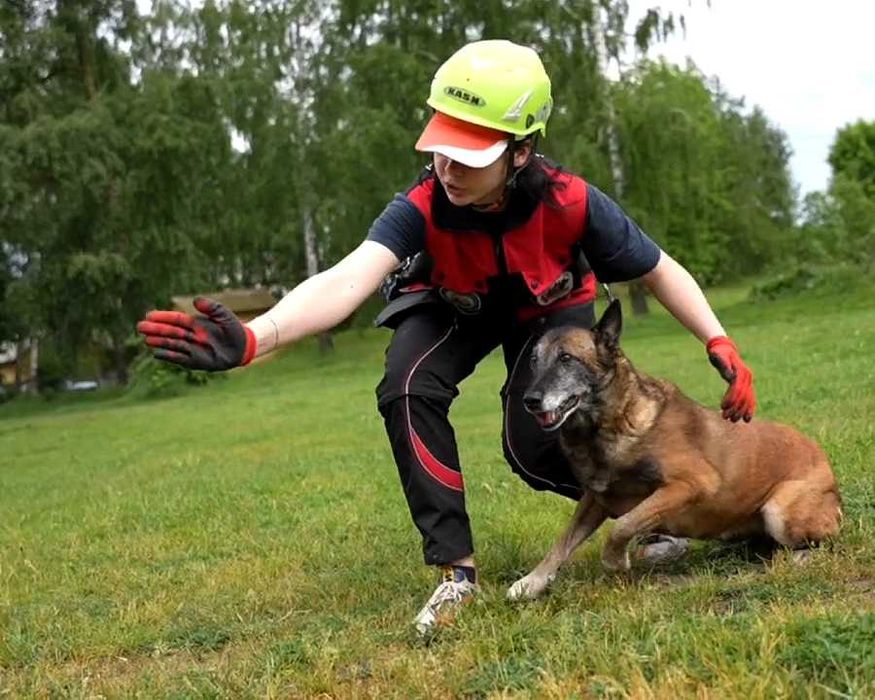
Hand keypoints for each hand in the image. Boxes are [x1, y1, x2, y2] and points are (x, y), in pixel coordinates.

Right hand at [136, 297, 255, 370]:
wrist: (242, 346)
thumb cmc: (232, 328)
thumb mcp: (224, 314)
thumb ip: (212, 307)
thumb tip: (196, 300)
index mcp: (195, 323)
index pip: (176, 319)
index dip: (163, 317)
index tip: (149, 315)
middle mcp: (191, 335)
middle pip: (170, 332)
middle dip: (156, 329)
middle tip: (140, 327)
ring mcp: (192, 348)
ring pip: (173, 345)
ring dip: (160, 342)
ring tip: (147, 339)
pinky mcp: (196, 361)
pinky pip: (180, 358)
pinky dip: (169, 356)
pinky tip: (157, 353)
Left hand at [706, 336, 754, 421]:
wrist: (724, 348)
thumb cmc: (718, 353)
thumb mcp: (718, 356)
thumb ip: (723, 365)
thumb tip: (730, 377)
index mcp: (740, 371)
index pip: (737, 388)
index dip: (731, 398)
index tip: (722, 407)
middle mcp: (747, 376)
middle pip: (743, 396)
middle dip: (735, 408)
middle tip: (726, 418)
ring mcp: (748, 380)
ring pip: (748, 399)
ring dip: (741, 411)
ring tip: (732, 420)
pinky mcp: (746, 384)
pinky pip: (749, 397)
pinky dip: (748, 408)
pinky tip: (746, 418)